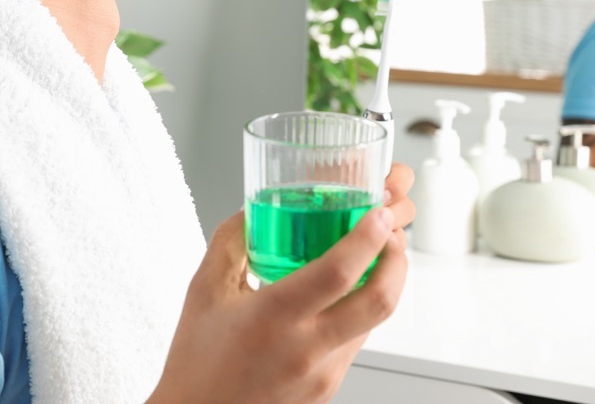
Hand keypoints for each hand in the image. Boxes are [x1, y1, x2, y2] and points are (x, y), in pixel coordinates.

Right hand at [149, 164, 413, 403]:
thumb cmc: (197, 363)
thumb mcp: (204, 291)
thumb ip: (230, 242)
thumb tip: (253, 209)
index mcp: (274, 316)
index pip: (339, 272)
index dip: (368, 238)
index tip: (378, 214)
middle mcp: (306, 349)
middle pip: (379, 301)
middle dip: (398, 261)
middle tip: (392, 236)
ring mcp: (323, 375)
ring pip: (372, 323)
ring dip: (382, 286)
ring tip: (370, 260)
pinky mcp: (328, 389)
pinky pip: (356, 344)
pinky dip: (360, 314)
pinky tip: (342, 299)